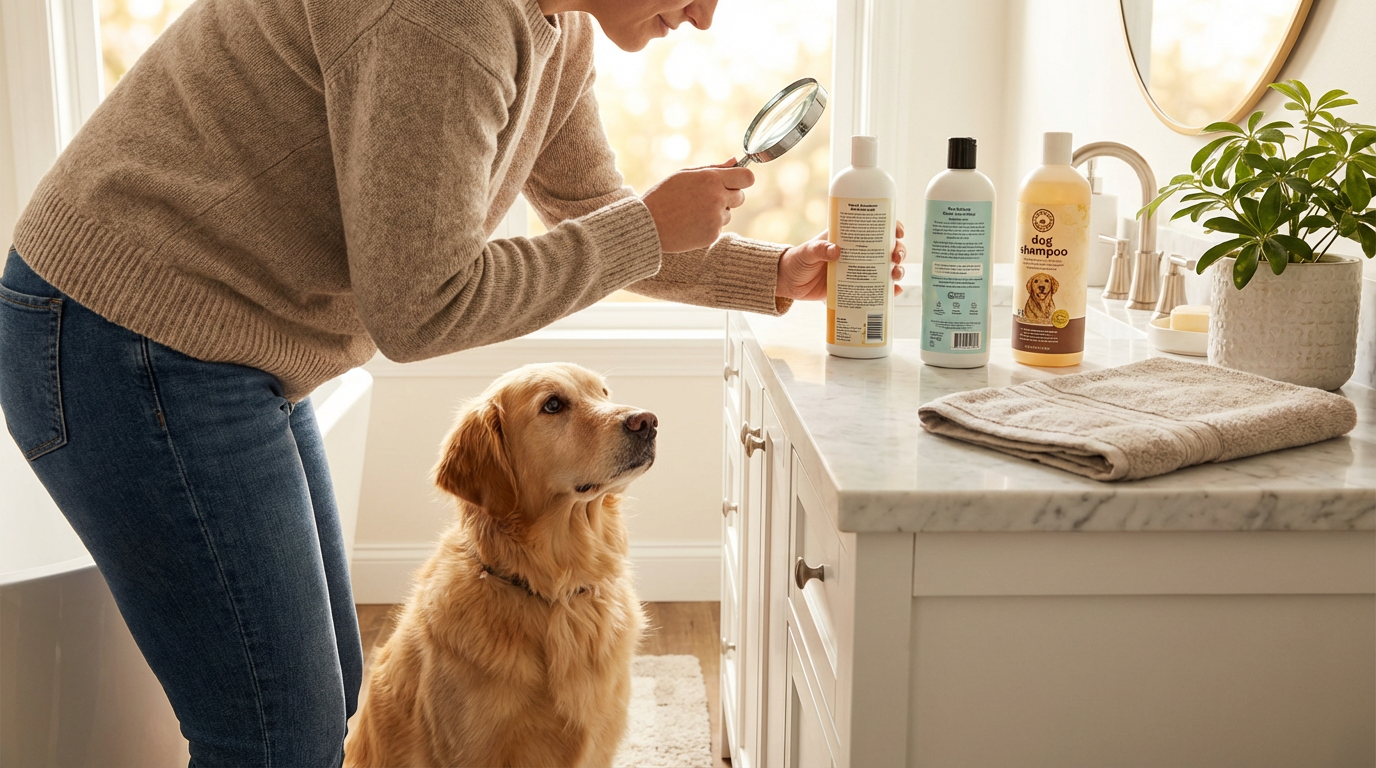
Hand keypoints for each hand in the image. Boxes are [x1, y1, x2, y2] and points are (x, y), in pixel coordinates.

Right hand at [641, 160, 753, 252]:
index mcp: (711, 179)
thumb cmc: (664, 196)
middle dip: (728, 196)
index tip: (735, 182)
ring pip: (728, 213)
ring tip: (692, 212)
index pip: (747, 178)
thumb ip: (713, 168)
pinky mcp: (713, 235)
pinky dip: (709, 226)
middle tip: (705, 198)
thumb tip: (735, 161)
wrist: (648, 225)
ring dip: (717, 212)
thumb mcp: (685, 175)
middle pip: (740, 197)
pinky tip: (691, 223)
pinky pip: (719, 227)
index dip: (742, 179)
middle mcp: (717, 198)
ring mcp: (716, 218)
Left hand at [777, 221, 905, 300]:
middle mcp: (857, 253)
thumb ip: (820, 249)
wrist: (788, 283)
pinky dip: (888, 291)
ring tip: (896, 275)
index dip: (891, 227)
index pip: (875, 228)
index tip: (898, 232)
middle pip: (886, 249)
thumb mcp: (807, 252)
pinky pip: (876, 289)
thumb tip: (836, 250)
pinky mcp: (855, 287)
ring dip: (897, 270)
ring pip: (885, 268)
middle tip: (896, 258)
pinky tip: (895, 292)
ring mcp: (858, 270)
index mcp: (848, 238)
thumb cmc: (797, 261)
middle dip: (898, 251)